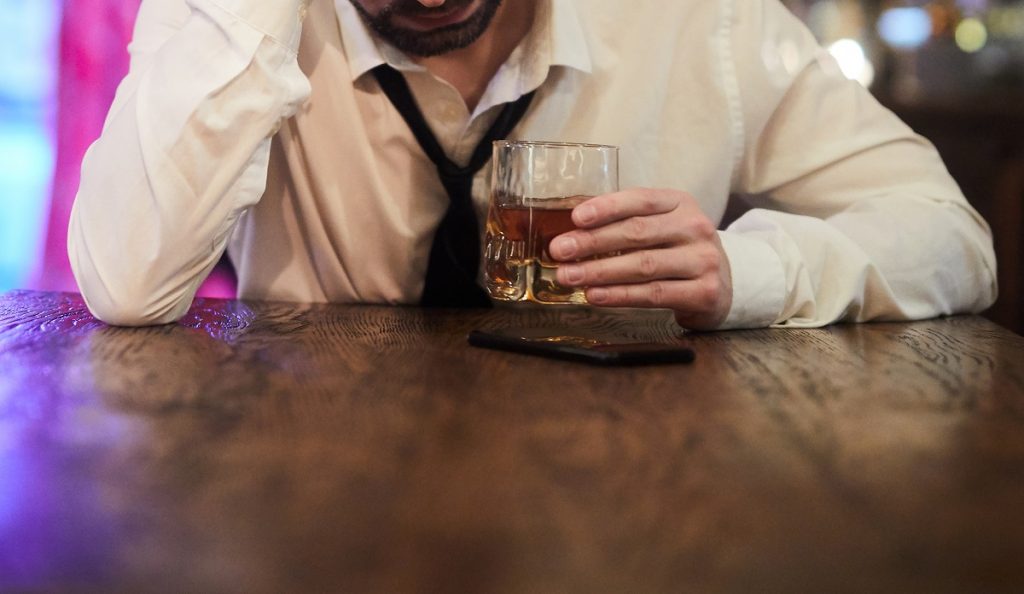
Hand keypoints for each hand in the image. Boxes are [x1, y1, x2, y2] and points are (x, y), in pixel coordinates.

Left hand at [548, 188, 732, 330]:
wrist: (725, 284)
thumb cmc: (679, 251)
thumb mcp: (662, 226)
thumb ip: (627, 222)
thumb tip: (572, 231)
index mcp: (681, 203)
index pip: (640, 199)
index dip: (607, 207)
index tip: (576, 217)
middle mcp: (695, 228)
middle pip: (637, 233)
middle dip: (593, 242)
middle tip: (560, 250)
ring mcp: (703, 260)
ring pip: (643, 265)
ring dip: (600, 272)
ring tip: (568, 276)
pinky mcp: (705, 292)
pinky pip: (654, 294)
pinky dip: (620, 296)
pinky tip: (595, 295)